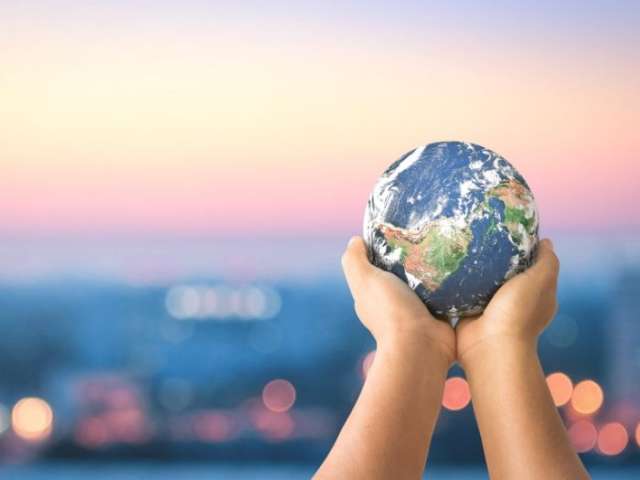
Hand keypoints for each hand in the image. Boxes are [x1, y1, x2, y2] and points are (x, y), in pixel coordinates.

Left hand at [341, 236, 454, 364]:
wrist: (421, 346)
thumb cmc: (390, 310)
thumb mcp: (365, 280)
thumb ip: (355, 260)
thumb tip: (355, 240)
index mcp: (371, 295)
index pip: (374, 267)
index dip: (382, 249)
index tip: (397, 230)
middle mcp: (392, 303)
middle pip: (401, 272)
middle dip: (411, 256)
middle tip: (427, 235)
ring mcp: (416, 310)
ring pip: (425, 282)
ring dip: (433, 269)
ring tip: (445, 246)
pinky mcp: (438, 315)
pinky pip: (445, 294)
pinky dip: (450, 283)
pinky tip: (458, 267)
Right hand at [456, 239, 559, 365]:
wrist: (489, 344)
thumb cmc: (518, 311)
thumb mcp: (540, 280)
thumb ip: (546, 261)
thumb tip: (546, 242)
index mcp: (537, 296)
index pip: (534, 267)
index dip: (525, 249)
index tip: (510, 231)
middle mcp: (516, 302)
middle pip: (507, 273)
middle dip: (497, 257)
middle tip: (482, 235)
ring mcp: (492, 308)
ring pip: (485, 282)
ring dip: (477, 269)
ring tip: (464, 246)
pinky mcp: (471, 313)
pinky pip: (465, 293)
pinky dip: (460, 282)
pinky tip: (451, 267)